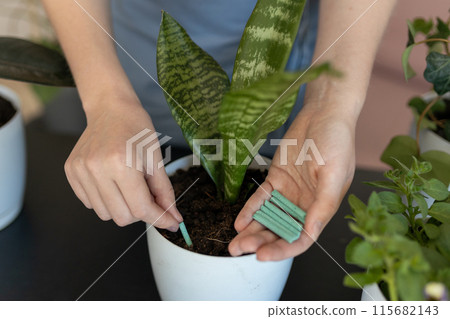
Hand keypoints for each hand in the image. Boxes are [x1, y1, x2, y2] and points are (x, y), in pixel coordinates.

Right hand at [64, 95, 181, 229]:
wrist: (110, 109)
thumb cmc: (137, 129)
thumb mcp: (156, 159)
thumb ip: (165, 192)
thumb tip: (173, 219)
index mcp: (120, 163)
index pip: (141, 208)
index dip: (159, 219)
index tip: (171, 223)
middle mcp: (96, 168)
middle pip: (122, 217)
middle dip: (140, 213)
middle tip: (147, 196)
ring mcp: (80, 171)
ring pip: (105, 214)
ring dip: (122, 208)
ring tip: (128, 185)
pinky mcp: (71, 172)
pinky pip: (91, 204)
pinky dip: (106, 200)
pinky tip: (112, 181)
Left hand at [228, 107, 355, 259]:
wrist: (323, 114)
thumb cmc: (337, 141)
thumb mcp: (335, 174)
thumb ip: (324, 204)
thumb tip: (311, 231)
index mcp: (322, 208)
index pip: (301, 238)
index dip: (283, 249)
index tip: (263, 256)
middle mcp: (304, 205)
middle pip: (281, 231)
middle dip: (261, 243)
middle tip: (240, 248)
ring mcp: (289, 193)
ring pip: (269, 218)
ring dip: (252, 230)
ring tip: (235, 242)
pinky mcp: (276, 179)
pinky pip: (261, 198)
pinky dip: (250, 210)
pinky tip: (239, 221)